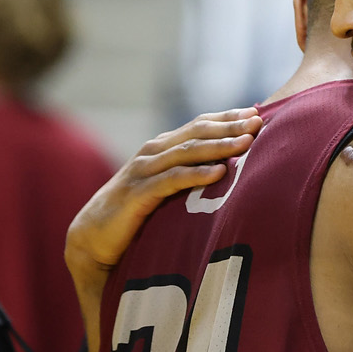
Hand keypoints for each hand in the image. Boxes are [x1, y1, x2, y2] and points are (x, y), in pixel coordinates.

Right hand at [65, 108, 260, 286]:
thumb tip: (230, 169)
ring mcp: (144, 171)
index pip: (200, 125)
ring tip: (247, 142)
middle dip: (230, 126)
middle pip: (198, 133)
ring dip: (220, 145)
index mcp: (162, 148)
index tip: (258, 113)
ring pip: (188, 152)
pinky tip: (219, 173)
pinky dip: (196, 174)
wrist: (93, 238)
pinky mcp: (138, 194)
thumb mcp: (165, 188)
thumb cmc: (136, 213)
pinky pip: (172, 180)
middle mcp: (154, 152)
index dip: (228, 118)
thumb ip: (190, 174)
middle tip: (259, 121)